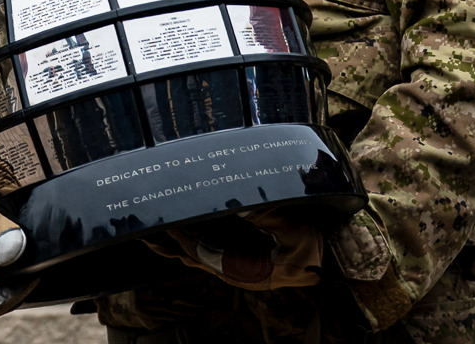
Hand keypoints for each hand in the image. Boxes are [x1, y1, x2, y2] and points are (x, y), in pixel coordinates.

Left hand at [146, 208, 322, 289]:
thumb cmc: (312, 249)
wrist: (330, 267)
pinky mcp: (242, 267)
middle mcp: (236, 273)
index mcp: (243, 268)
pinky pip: (211, 260)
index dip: (181, 236)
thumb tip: (239, 202)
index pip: (202, 252)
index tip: (166, 219)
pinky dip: (193, 250)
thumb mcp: (291, 227)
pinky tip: (184, 239)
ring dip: (178, 248)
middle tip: (145, 232)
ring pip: (200, 260)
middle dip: (170, 245)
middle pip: (194, 258)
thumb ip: (266, 215)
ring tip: (155, 237)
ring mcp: (238, 272)